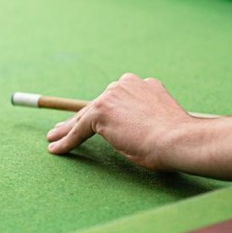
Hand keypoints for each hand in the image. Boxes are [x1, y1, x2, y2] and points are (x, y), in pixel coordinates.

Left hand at [45, 73, 195, 168]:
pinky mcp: (100, 111)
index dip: (100, 110)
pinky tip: (56, 148)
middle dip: (78, 117)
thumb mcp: (160, 120)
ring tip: (54, 137)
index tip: (90, 118)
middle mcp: (126, 84)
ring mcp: (112, 96)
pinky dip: (67, 140)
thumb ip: (145, 118)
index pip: (115, 99)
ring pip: (84, 116)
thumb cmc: (176, 139)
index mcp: (143, 85)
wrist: (178, 139)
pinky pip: (79, 129)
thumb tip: (134, 130)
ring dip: (67, 128)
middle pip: (96, 104)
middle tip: (62, 127)